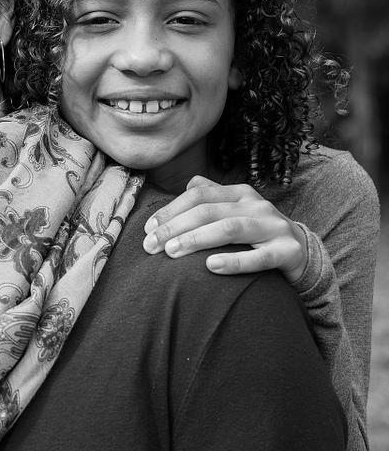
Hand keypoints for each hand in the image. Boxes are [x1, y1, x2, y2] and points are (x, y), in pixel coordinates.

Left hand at [142, 176, 307, 281]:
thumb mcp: (236, 210)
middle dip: (175, 227)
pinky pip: (259, 257)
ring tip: (171, 252)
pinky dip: (234, 261)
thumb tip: (188, 184)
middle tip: (151, 245)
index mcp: (240, 193)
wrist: (303, 253)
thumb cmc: (258, 233)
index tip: (148, 229)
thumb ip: (213, 196)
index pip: (198, 195)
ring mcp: (274, 227)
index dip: (170, 210)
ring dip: (196, 240)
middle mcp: (257, 205)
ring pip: (230, 229)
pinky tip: (211, 266)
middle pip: (208, 211)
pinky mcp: (288, 251)